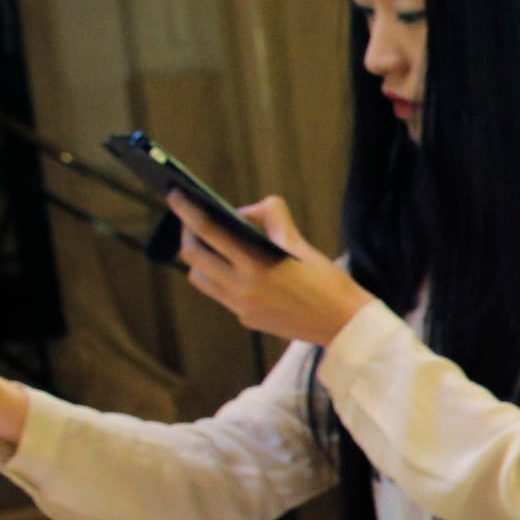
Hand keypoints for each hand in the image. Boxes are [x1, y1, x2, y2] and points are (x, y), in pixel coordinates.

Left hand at [178, 196, 373, 350]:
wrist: (344, 325)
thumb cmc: (328, 281)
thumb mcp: (302, 244)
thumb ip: (272, 219)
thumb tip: (244, 211)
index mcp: (256, 264)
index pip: (208, 231)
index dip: (187, 210)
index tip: (175, 194)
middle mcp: (242, 288)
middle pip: (192, 256)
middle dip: (186, 233)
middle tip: (192, 220)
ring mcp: (241, 307)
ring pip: (199, 277)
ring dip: (199, 259)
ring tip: (209, 245)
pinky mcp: (246, 319)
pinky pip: (219, 294)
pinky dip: (219, 276)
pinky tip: (234, 269)